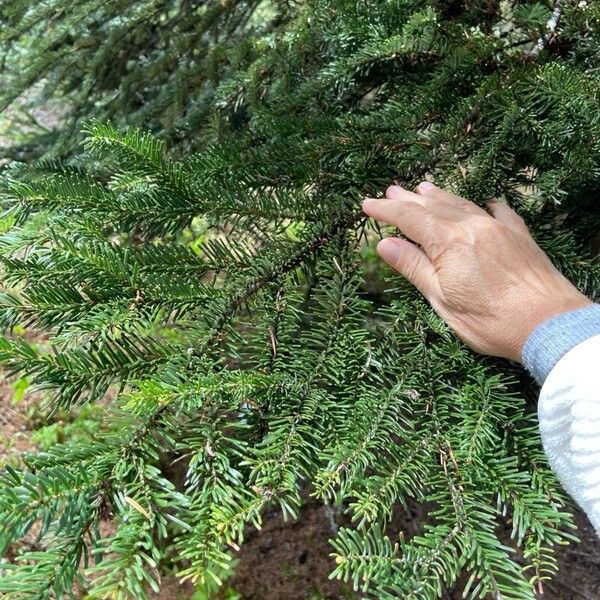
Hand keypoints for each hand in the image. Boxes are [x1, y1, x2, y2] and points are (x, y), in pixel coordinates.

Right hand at [362, 182, 591, 361]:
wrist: (548, 324)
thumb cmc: (489, 320)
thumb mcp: (441, 299)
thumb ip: (414, 267)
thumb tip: (385, 243)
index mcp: (448, 242)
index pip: (409, 218)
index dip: (386, 210)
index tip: (367, 204)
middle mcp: (472, 226)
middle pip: (434, 206)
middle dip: (409, 199)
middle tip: (391, 191)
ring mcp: (499, 227)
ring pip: (463, 203)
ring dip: (440, 196)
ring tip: (424, 188)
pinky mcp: (520, 235)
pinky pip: (498, 210)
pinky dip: (482, 204)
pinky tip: (482, 201)